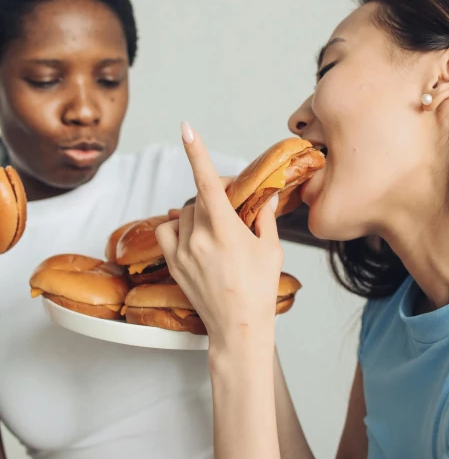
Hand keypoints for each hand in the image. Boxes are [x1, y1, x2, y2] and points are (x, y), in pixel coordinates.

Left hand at [156, 124, 283, 352]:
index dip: (197, 153)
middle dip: (215, 195)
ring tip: (216, 229)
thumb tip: (263, 197)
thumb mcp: (270, 250)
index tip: (186, 129)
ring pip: (182, 214)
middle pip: (199, 198)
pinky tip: (194, 236)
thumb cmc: (259, 291)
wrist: (238, 329)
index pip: (207, 182)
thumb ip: (263, 218)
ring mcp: (183, 251)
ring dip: (198, 213)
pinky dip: (178, 227)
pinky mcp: (173, 264)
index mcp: (225, 230)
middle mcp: (199, 237)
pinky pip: (168, 232)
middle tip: (233, 207)